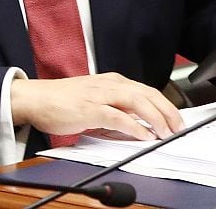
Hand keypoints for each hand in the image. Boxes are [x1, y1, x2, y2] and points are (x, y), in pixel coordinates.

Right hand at [10, 72, 183, 141]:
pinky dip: (134, 126)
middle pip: (148, 94)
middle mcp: (110, 84)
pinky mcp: (90, 109)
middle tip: (178, 127)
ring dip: (156, 118)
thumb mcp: (96, 99)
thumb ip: (116, 108)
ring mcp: (100, 95)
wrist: (36, 98)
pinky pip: (118, 117)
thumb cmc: (63, 100)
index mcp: (113, 81)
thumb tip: (137, 123)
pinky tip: (144, 135)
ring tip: (166, 132)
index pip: (147, 90)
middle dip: (167, 111)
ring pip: (137, 102)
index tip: (176, 118)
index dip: (165, 104)